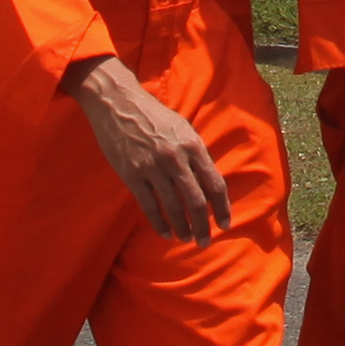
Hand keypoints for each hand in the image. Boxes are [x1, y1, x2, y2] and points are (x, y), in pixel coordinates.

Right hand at [67, 55, 233, 241]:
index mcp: (193, 146)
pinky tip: (165, 233)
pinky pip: (149, 206)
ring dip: (182, 228)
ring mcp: (153, 168)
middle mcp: (176, 158)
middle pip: (196, 201)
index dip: (222, 208)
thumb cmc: (155, 117)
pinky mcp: (132, 175)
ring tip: (186, 238)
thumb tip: (208, 184)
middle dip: (203, 226)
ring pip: (173, 207)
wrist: (119, 104)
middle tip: (205, 241)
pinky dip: (159, 223)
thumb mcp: (183, 129)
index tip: (225, 224)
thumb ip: (197, 155)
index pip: (215, 184)